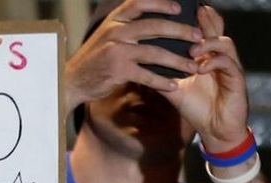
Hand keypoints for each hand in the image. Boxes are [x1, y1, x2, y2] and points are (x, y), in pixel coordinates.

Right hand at [64, 0, 199, 110]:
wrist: (71, 81)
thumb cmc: (92, 60)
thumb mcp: (105, 36)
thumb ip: (125, 29)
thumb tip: (153, 25)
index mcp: (114, 20)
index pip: (140, 3)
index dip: (161, 4)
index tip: (179, 8)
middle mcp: (116, 31)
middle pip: (155, 26)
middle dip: (180, 31)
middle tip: (198, 37)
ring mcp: (117, 51)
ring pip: (155, 52)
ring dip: (177, 60)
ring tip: (193, 66)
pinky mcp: (119, 71)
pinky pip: (146, 75)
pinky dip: (161, 81)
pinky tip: (173, 86)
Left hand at [164, 5, 247, 150]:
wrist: (215, 131)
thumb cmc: (198, 109)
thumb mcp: (176, 90)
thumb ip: (163, 76)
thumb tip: (141, 67)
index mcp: (207, 58)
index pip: (204, 32)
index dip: (198, 19)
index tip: (184, 10)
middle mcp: (220, 58)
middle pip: (217, 30)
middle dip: (206, 20)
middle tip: (195, 11)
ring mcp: (230, 67)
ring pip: (224, 43)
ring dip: (207, 44)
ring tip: (192, 50)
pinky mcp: (237, 79)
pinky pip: (228, 64)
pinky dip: (214, 63)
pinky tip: (201, 68)